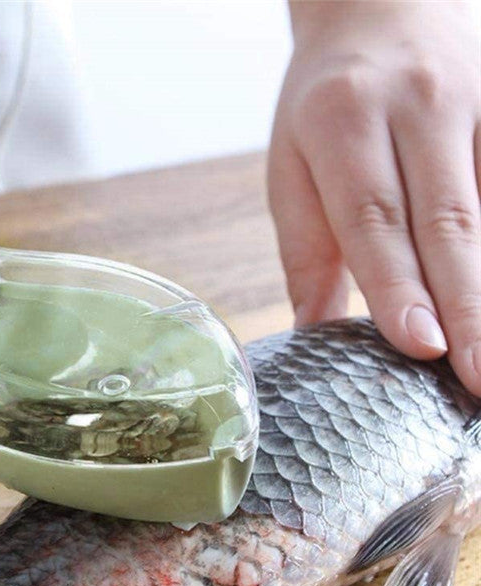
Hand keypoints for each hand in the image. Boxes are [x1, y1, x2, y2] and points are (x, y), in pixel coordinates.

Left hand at [269, 1, 480, 395]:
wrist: (385, 3)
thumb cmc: (327, 103)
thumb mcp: (292, 163)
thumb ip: (305, 247)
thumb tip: (314, 332)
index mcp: (344, 122)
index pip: (374, 219)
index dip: (398, 287)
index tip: (420, 347)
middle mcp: (420, 108)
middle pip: (450, 222)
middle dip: (467, 308)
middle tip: (479, 379)